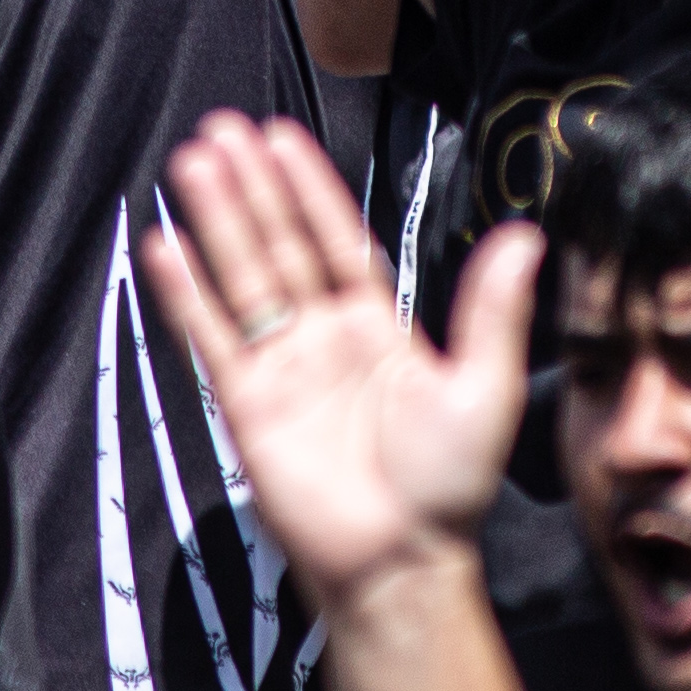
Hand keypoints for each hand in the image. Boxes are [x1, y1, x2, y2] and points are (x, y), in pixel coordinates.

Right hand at [140, 113, 529, 611]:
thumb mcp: (484, 387)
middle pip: (279, 245)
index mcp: (378, 326)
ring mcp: (282, 368)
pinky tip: (164, 247)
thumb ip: (493, 310)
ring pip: (242, 278)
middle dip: (251, 187)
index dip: (309, 187)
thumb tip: (526, 236)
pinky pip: (211, 338)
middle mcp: (324, 338)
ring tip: (192, 162)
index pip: (336, 238)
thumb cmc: (448, 487)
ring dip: (216, 222)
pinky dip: (186, 294)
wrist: (400, 561)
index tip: (281, 136)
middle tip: (223, 129)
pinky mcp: (247, 406)